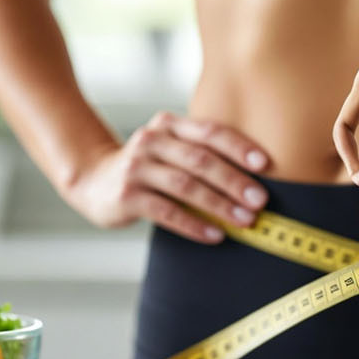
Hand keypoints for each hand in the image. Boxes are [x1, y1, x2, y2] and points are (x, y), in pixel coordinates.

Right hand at [61, 112, 269, 243]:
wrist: (94, 181)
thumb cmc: (149, 167)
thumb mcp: (170, 148)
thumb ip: (201, 152)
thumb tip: (256, 179)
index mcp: (168, 124)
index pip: (209, 131)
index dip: (238, 147)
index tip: (264, 164)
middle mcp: (151, 140)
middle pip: (200, 160)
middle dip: (234, 181)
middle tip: (261, 200)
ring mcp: (136, 168)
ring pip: (185, 186)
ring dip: (219, 205)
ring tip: (245, 220)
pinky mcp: (127, 196)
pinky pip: (167, 212)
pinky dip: (194, 225)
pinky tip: (215, 235)